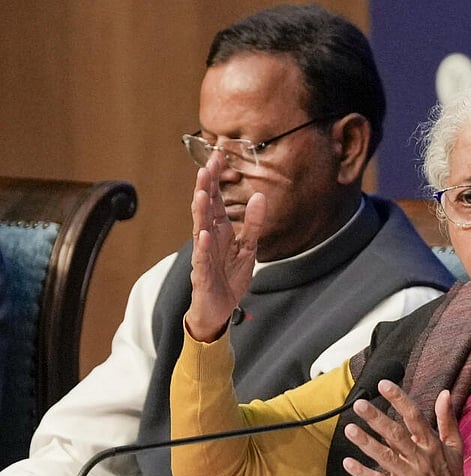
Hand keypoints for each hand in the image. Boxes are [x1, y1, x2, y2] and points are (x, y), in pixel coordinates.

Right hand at [184, 152, 265, 341]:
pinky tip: (204, 234)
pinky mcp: (202, 275)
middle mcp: (209, 240)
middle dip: (205, 189)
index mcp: (220, 232)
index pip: (217, 201)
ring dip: (200, 213)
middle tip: (205, 167)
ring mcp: (203, 256)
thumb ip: (253, 224)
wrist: (218, 311)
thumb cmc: (229, 278)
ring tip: (201, 194)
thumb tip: (259, 197)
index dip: (216, 181)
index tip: (218, 158)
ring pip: (200, 230)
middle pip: (205, 210)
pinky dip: (204, 247)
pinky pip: (202, 259)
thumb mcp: (248, 248)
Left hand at [343, 382, 465, 475]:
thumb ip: (447, 419)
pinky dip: (363, 473)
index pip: (414, 417)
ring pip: (385, 457)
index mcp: (432, 444)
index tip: (384, 385)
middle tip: (360, 405)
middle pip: (396, 435)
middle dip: (377, 419)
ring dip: (366, 443)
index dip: (399, 400)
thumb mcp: (455, 447)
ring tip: (350, 430)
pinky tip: (349, 463)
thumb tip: (444, 393)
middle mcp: (420, 458)